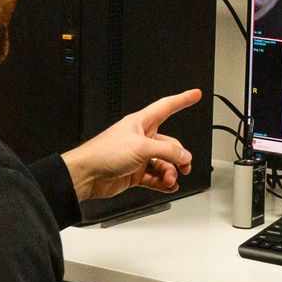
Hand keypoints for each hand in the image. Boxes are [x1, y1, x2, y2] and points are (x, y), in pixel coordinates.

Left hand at [62, 88, 200, 202]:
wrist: (87, 175)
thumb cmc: (104, 152)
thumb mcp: (141, 147)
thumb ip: (167, 151)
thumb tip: (183, 155)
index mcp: (141, 123)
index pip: (166, 106)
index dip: (182, 100)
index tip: (195, 95)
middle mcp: (141, 138)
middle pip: (170, 144)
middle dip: (178, 156)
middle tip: (183, 166)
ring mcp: (138, 156)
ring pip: (163, 163)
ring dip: (170, 172)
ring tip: (170, 180)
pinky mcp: (134, 173)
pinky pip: (155, 177)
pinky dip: (163, 183)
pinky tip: (168, 186)